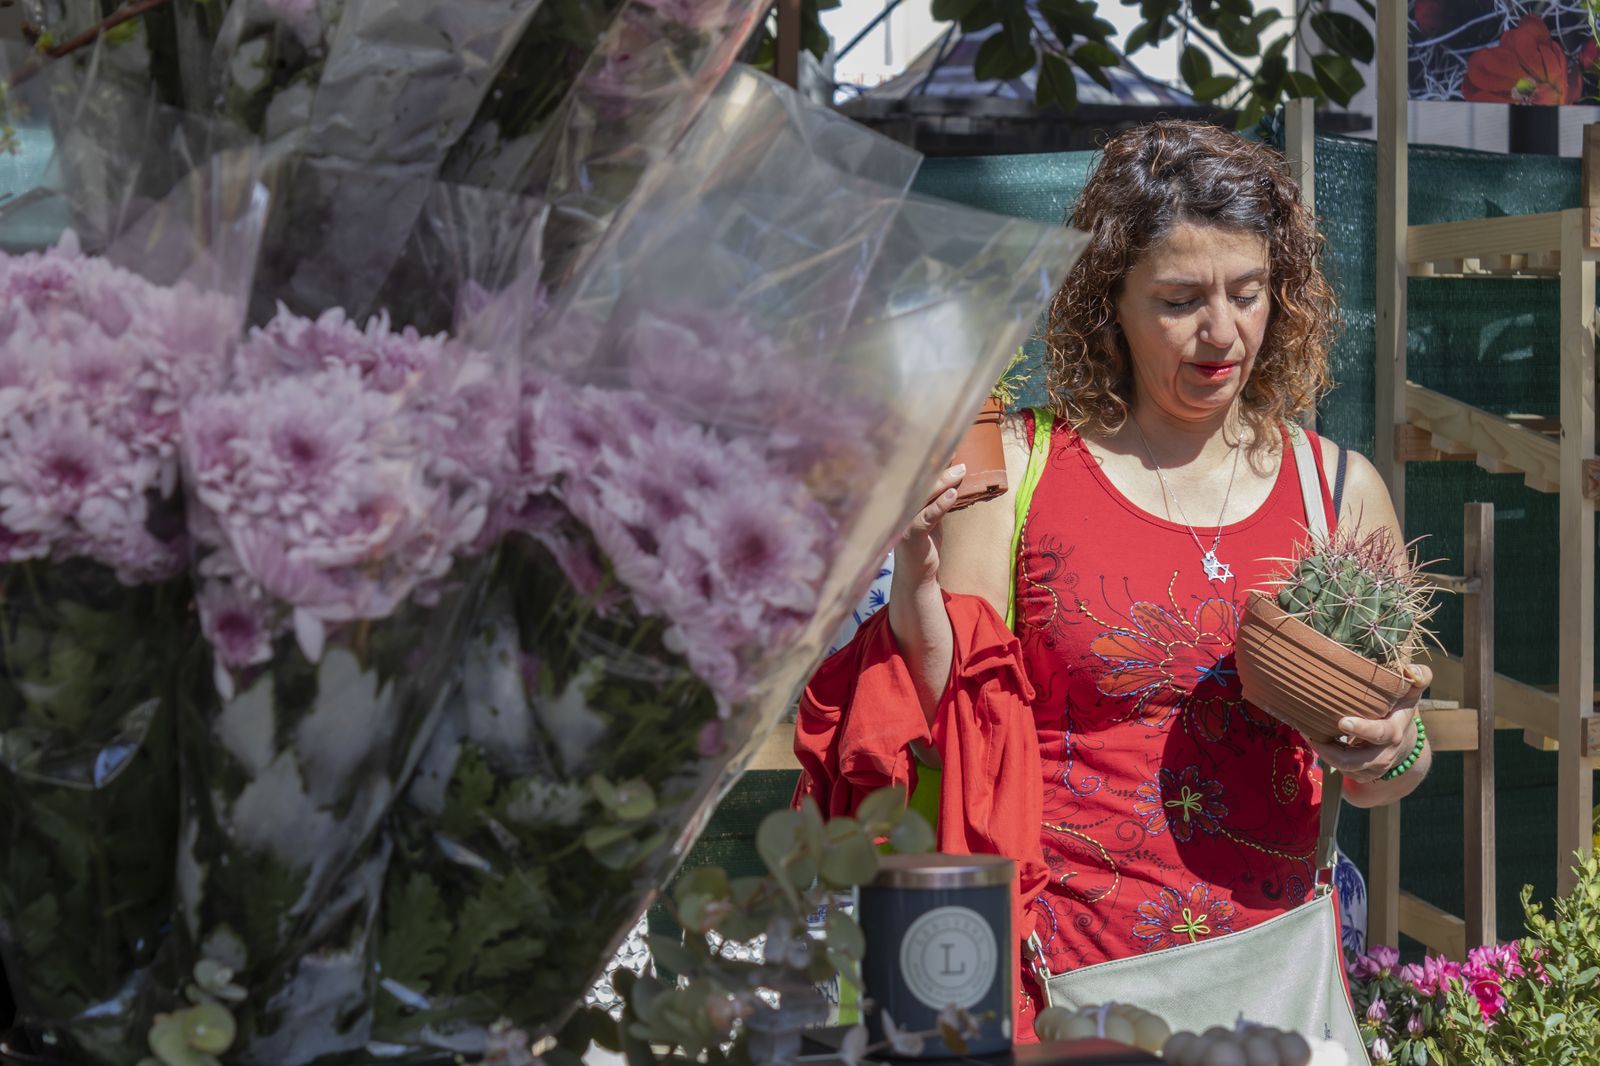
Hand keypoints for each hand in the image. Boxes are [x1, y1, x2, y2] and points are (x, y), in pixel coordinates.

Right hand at [893, 464, 965, 589]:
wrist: (917, 575)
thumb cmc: (924, 543)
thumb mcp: (932, 516)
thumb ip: (937, 497)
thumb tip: (956, 473)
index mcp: (903, 501)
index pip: (916, 475)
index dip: (931, 459)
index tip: (948, 444)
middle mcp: (899, 508)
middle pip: (919, 481)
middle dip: (939, 467)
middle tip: (959, 457)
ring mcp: (902, 521)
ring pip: (923, 496)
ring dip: (942, 482)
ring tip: (960, 472)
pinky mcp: (910, 536)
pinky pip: (926, 517)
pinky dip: (939, 505)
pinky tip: (952, 495)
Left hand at [1305, 663, 1432, 783]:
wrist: (1405, 742)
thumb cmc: (1400, 709)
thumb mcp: (1411, 692)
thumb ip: (1419, 676)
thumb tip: (1411, 671)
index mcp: (1394, 732)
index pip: (1379, 733)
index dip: (1362, 729)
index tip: (1342, 722)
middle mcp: (1385, 754)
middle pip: (1356, 761)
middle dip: (1332, 751)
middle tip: (1311, 735)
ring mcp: (1373, 768)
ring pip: (1345, 768)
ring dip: (1324, 754)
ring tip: (1309, 735)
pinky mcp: (1362, 775)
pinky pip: (1341, 771)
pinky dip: (1326, 757)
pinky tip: (1316, 741)